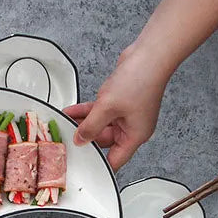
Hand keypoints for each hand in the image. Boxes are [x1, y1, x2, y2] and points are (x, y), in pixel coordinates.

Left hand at [64, 45, 168, 170]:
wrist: (150, 53)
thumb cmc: (141, 78)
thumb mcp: (107, 108)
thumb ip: (91, 127)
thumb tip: (81, 139)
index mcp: (135, 136)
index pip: (115, 160)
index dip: (98, 164)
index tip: (83, 165)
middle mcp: (132, 127)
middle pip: (103, 142)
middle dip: (85, 139)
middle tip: (69, 138)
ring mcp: (127, 114)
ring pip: (100, 125)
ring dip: (83, 123)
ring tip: (66, 123)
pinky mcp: (121, 101)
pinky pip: (100, 112)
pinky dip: (87, 112)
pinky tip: (72, 112)